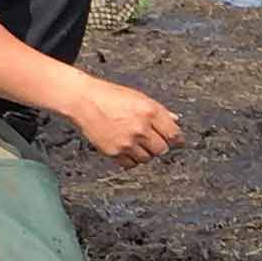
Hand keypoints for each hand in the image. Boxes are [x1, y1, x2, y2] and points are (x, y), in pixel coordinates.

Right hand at [65, 74, 182, 165]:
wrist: (84, 101)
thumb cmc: (110, 96)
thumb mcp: (139, 97)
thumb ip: (159, 111)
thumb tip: (175, 120)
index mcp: (150, 112)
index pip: (174, 134)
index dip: (177, 139)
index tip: (177, 142)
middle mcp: (141, 128)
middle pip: (162, 149)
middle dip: (159, 145)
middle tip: (151, 139)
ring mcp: (128, 142)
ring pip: (147, 158)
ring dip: (145, 153)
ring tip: (135, 141)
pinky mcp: (115, 152)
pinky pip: (131, 164)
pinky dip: (131, 159)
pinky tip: (126, 148)